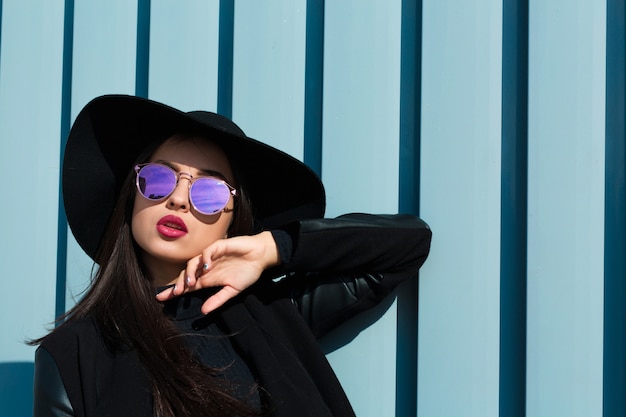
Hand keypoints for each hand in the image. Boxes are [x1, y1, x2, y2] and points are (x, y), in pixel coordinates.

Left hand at [156, 231, 279, 313]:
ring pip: (192, 262)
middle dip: (178, 284)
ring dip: (189, 272)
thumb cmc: (248, 272)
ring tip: (191, 282)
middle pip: (186, 274)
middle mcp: (206, 268)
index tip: (160, 298)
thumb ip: (218, 300)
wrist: (260, 257)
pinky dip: (204, 259)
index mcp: (208, 279)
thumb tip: (204, 311)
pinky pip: (206, 252)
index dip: (174, 291)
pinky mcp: (218, 247)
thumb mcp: (233, 291)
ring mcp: (211, 257)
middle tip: (176, 292)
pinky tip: (207, 267)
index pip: (187, 285)